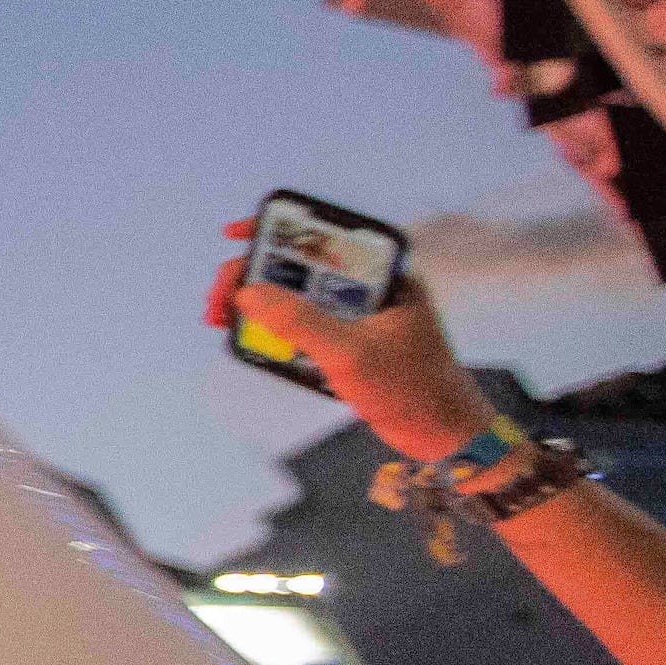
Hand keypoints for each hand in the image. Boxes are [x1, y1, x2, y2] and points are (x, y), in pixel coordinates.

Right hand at [207, 224, 495, 462]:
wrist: (445, 435)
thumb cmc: (413, 390)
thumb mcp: (350, 353)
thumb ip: (300, 321)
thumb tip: (248, 293)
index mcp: (385, 275)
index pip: (326, 236)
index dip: (279, 229)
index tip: (235, 235)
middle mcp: (373, 288)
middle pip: (302, 267)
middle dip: (255, 278)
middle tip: (220, 300)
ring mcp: (362, 315)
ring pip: (300, 296)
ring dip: (261, 306)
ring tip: (224, 320)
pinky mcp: (353, 341)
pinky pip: (306, 324)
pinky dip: (278, 330)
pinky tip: (255, 342)